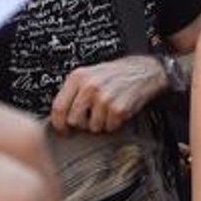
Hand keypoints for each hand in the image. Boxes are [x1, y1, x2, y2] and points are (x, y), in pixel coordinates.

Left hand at [49, 56, 164, 132]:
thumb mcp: (88, 75)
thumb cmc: (114, 74)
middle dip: (81, 123)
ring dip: (99, 123)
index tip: (61, 129)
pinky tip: (115, 111)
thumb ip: (72, 92)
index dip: (58, 123)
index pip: (58, 107)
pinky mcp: (118, 109)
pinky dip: (113, 123)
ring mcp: (104, 98)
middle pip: (73, 120)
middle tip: (90, 117)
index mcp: (77, 77)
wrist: (142, 71)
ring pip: (91, 127)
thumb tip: (58, 114)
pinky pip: (108, 127)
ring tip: (105, 110)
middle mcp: (89, 87)